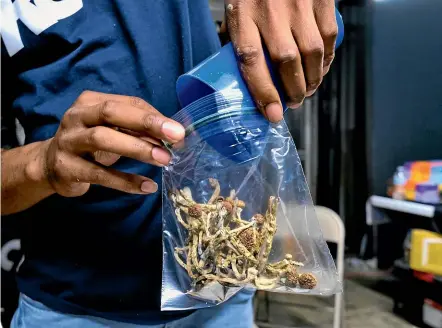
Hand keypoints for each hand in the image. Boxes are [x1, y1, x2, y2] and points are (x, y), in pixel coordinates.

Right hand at [42, 91, 184, 196]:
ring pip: (103, 139)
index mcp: (91, 102)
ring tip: (164, 160)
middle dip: (147, 123)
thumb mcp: (112, 131)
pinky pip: (99, 174)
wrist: (50, 166)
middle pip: (112, 113)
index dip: (155, 116)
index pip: (128, 103)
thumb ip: (138, 131)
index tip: (178, 131)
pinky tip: (147, 186)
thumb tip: (174, 138)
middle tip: (176, 136)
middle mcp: (77, 116)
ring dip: (137, 149)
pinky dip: (125, 181)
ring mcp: (68, 141)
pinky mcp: (66, 167)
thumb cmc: (90, 144)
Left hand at [224, 0, 337, 121]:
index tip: (272, 114)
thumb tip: (245, 77)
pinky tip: (321, 70)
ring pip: (312, 53)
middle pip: (287, 62)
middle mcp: (271, 11)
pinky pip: (328, 37)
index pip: (251, 60)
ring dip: (312, 80)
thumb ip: (239, 40)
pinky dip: (327, 60)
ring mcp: (299, 4)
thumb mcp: (235, 11)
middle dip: (293, 91)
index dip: (263, 92)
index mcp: (243, 15)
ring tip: (307, 91)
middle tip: (293, 103)